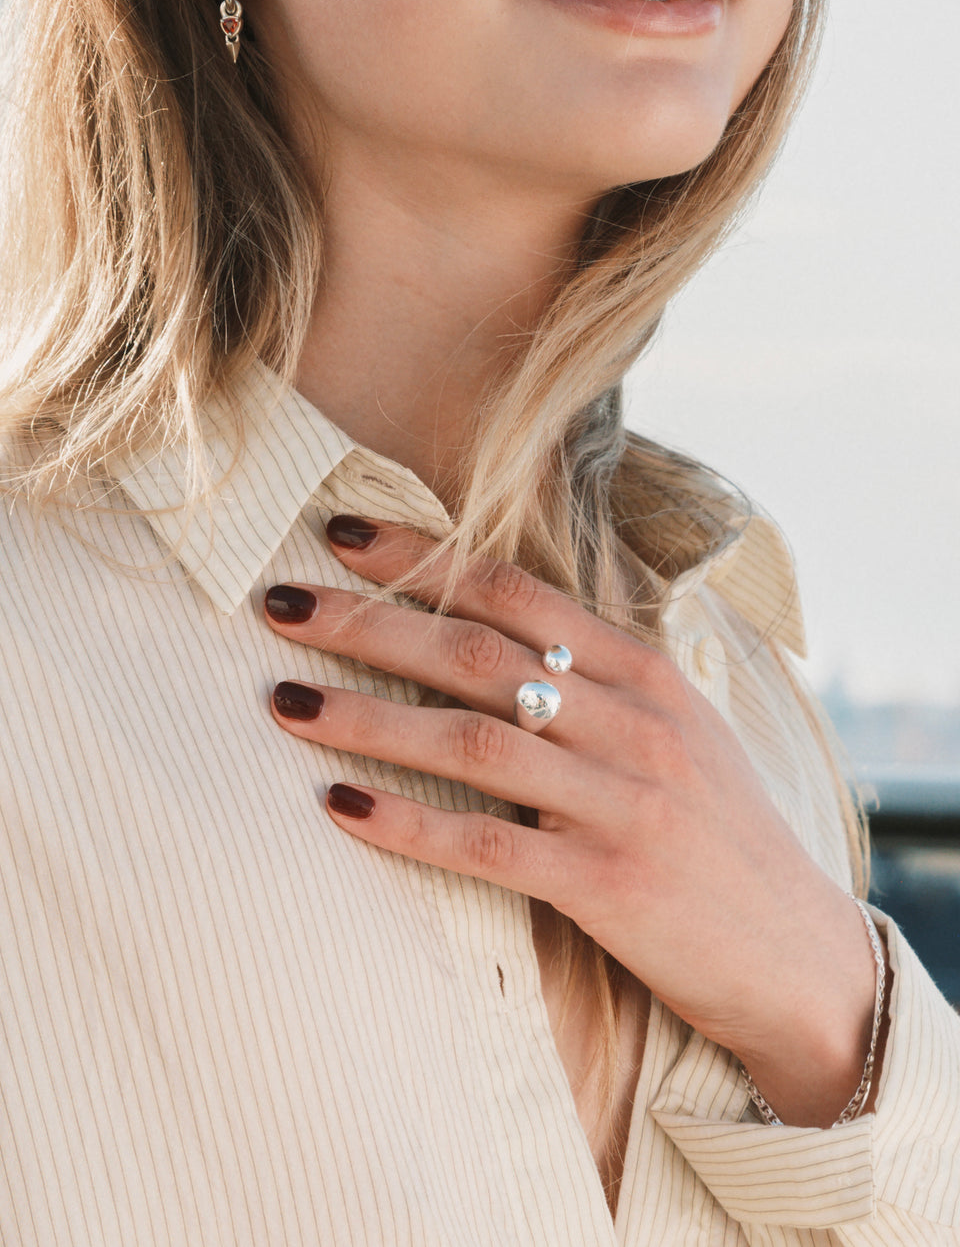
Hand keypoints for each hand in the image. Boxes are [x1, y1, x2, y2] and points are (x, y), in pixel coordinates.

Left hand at [264, 513, 881, 1126]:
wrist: (798, 954)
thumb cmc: (720, 833)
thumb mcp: (674, 730)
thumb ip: (597, 679)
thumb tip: (496, 634)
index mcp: (647, 671)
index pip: (517, 593)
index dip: (424, 559)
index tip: (343, 535)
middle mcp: (634, 722)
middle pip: (477, 654)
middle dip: (368, 623)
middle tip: (280, 604)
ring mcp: (623, 801)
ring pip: (473, 739)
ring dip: (367, 717)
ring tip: (285, 701)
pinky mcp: (609, 885)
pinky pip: (489, 844)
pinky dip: (408, 825)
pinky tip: (340, 809)